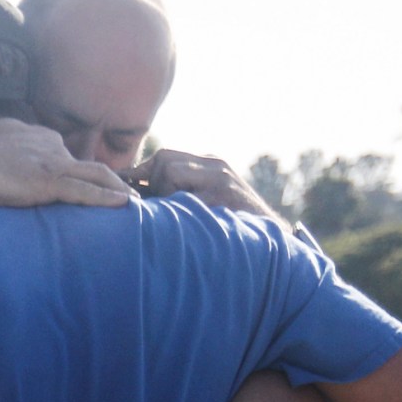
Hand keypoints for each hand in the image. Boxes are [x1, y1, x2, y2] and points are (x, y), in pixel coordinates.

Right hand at [0, 119, 134, 209]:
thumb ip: (8, 137)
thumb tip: (6, 139)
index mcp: (39, 136)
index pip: (67, 156)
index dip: (80, 172)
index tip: (91, 186)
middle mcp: (52, 145)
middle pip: (89, 165)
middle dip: (111, 180)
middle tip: (126, 195)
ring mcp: (53, 163)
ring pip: (96, 176)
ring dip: (118, 190)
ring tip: (134, 202)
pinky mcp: (50, 182)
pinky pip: (86, 191)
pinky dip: (107, 199)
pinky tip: (125, 205)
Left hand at [131, 149, 279, 219]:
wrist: (269, 243)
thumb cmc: (228, 229)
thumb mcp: (205, 202)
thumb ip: (178, 192)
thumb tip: (132, 194)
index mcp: (209, 164)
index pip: (163, 157)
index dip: (142, 175)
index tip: (132, 195)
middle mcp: (215, 165)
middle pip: (163, 160)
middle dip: (152, 184)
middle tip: (160, 210)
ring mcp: (220, 178)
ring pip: (169, 171)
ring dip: (163, 197)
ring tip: (176, 218)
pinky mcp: (222, 195)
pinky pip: (182, 196)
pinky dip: (174, 211)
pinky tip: (181, 226)